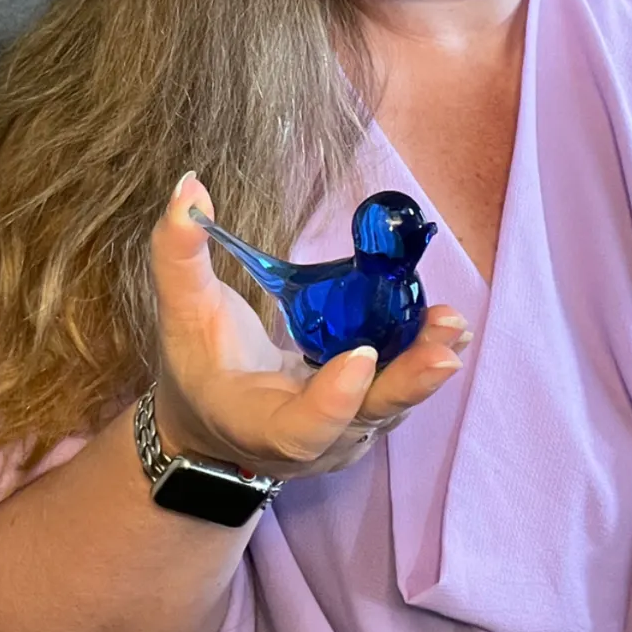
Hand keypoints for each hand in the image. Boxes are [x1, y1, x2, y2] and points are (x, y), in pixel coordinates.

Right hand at [150, 172, 469, 479]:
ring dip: (423, 367)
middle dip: (406, 384)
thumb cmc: (194, 361)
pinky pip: (396, 391)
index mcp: (255, 423)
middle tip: (444, 348)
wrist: (210, 418)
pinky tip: (447, 327)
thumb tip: (189, 188)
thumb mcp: (179, 309)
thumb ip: (179, 253)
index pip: (300, 429)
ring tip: (452, 325)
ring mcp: (341, 435)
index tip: (361, 355)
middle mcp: (308, 443)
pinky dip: (421, 359)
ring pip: (390, 406)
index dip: (332, 401)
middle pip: (364, 419)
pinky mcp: (362, 416)